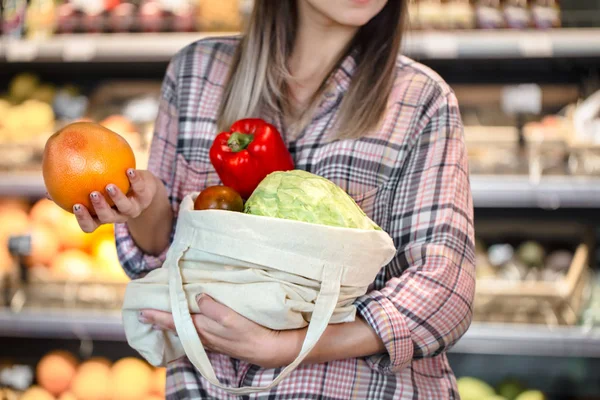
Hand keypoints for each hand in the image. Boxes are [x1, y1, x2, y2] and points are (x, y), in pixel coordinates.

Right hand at [73, 169, 158, 232]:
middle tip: (93, 194)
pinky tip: (128, 170)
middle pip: (107, 217)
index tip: (76, 206)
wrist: (145, 187)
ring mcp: (133, 208)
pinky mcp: (145, 197)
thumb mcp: (96, 186)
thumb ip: (75, 185)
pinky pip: (139, 188)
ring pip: (125, 207)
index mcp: (103, 216)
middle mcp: (118, 215)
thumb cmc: (112, 184)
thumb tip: (50, 177)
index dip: (83, 219)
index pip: (90, 225)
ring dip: (117, 197)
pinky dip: (134, 179)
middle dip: (100, 208)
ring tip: (110, 185)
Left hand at [139, 295, 304, 368]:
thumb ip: (212, 307)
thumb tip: (198, 296)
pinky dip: (187, 326)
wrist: (268, 349)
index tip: (142, 311)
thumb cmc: (250, 332)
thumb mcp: (231, 318)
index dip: (158, 315)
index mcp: (203, 328)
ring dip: (173, 323)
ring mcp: (211, 339)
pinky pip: (196, 332)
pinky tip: (189, 323)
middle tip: (145, 314)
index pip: (175, 320)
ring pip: (186, 330)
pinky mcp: (220, 340)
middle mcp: (203, 335)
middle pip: (177, 326)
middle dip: (161, 320)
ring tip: (162, 317)